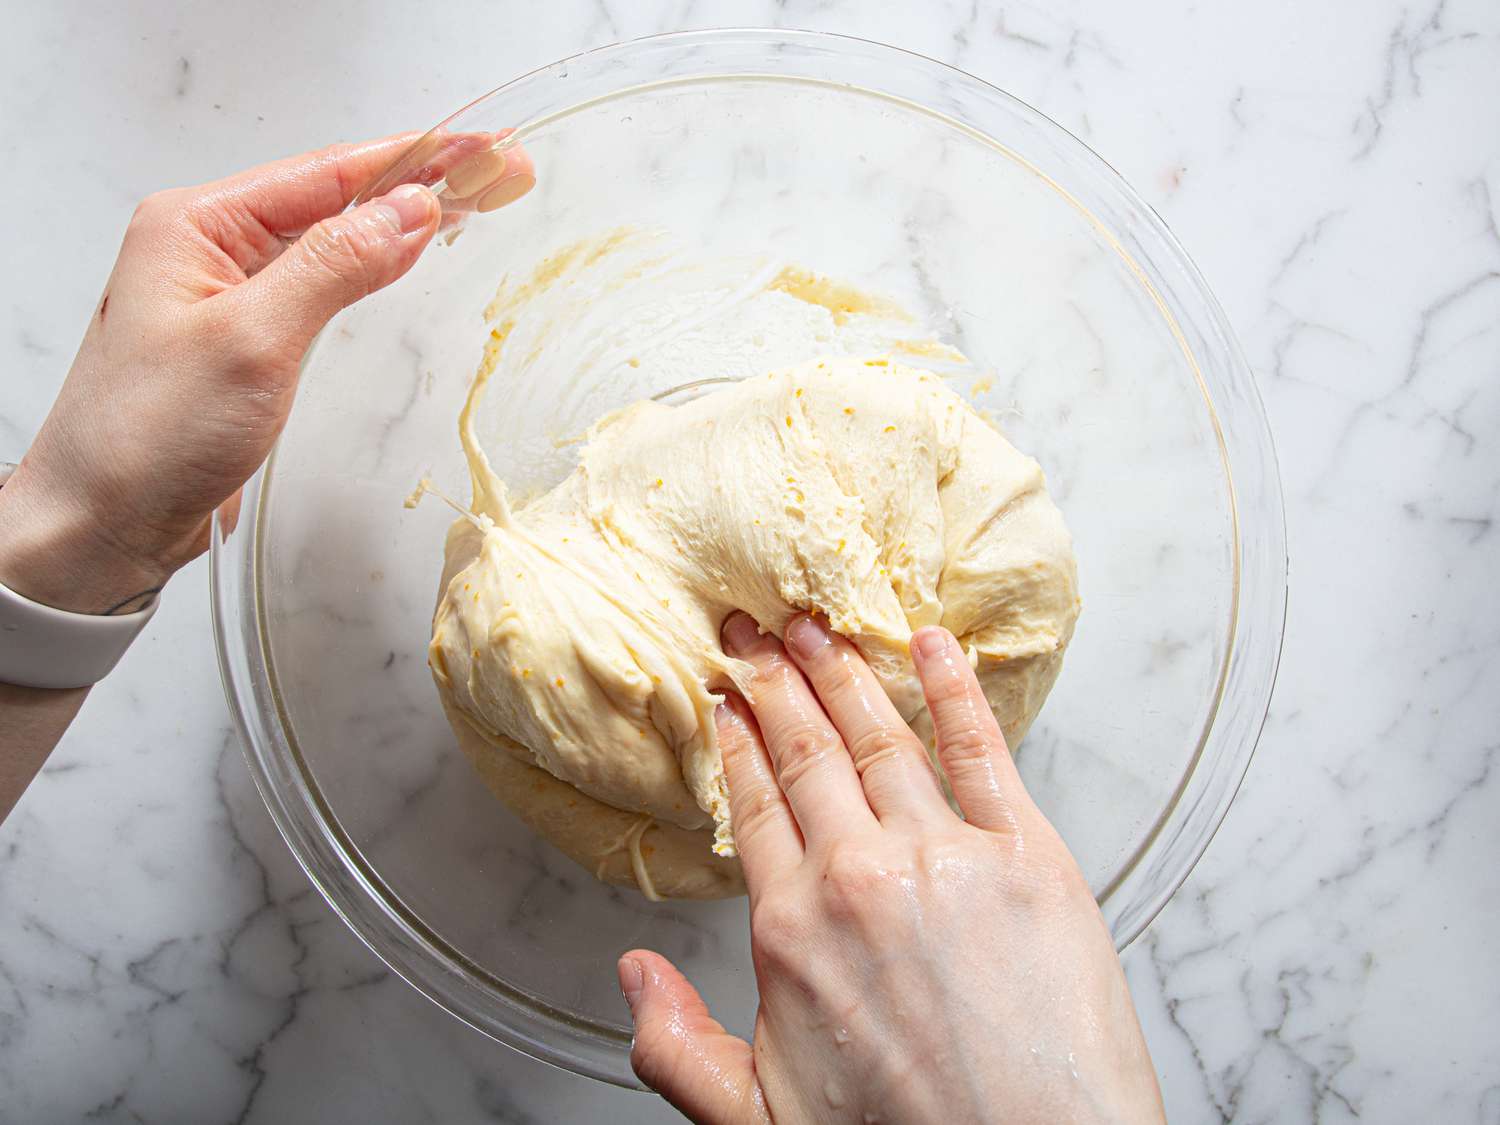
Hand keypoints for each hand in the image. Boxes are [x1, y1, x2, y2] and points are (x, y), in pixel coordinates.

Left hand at [0, 133, 530, 613]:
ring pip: (333, 237)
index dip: (415, 158)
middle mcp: (210, 246)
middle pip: (336, 196)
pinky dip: (373, 264)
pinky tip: (407, 253)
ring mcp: (229, 291)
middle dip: (422, 181)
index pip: (328, 173)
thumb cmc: (146, 437)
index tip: (482, 148)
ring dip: (403, 220)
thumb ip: (334, 267)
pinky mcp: (247, 337)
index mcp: (196, 224)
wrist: (101, 524)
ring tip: (475, 199)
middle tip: (502, 172)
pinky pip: (321, 282)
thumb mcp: (251, 342)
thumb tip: (410, 209)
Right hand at [618, 613, 1163, 1123]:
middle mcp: (860, 875)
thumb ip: (678, 1049)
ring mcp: (946, 857)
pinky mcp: (1030, 856)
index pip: (756, 805)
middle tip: (751, 630)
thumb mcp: (760, 1120)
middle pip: (806, 753)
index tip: (725, 697)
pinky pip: (983, 750)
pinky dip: (954, 690)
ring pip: (879, 739)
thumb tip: (633, 975)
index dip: (738, 743)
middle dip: (772, 681)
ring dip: (842, 671)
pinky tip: (931, 643)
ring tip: (816, 623)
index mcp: (792, 929)